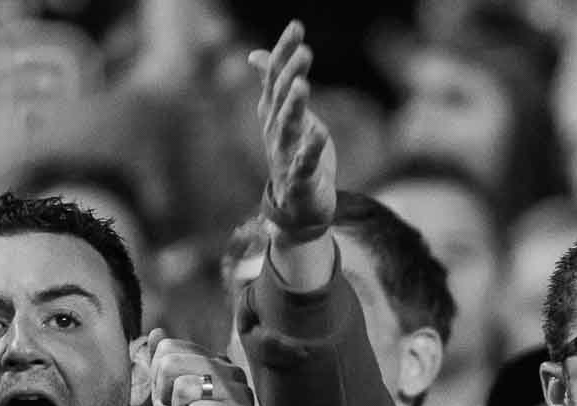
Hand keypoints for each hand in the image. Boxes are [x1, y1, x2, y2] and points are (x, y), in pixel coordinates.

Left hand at [136, 330, 259, 405]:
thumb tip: (156, 332)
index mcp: (213, 361)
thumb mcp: (166, 397)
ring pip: (185, 386)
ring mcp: (240, 393)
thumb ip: (161, 364)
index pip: (168, 347)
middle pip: (172, 362)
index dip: (158, 378)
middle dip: (165, 395)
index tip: (173, 400)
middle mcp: (230, 371)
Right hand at [249, 22, 335, 242]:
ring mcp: (285, 155)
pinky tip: (320, 134)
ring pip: (287, 127)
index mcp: (273, 113)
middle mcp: (275, 130)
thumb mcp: (284, 116)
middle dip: (290, 73)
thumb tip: (256, 54)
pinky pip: (304, 163)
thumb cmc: (293, 155)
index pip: (276, 76)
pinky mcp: (299, 179)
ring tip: (302, 84)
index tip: (297, 26)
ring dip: (294, 106)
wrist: (296, 207)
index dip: (284, 51)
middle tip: (304, 51)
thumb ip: (273, 84)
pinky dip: (311, 149)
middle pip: (281, 98)